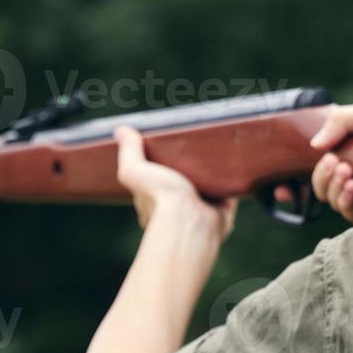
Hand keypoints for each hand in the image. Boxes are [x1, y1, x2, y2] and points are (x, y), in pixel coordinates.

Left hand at [114, 126, 236, 237]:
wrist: (190, 222)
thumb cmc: (159, 200)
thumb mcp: (135, 171)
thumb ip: (129, 153)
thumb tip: (120, 130)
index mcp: (152, 204)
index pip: (154, 183)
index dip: (158, 167)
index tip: (164, 148)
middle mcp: (175, 211)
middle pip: (181, 185)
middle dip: (187, 169)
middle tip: (193, 147)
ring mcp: (199, 211)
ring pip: (205, 190)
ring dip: (209, 175)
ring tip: (213, 152)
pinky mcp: (221, 212)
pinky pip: (227, 195)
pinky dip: (230, 183)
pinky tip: (232, 167)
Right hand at [306, 103, 352, 225]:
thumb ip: (341, 122)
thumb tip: (315, 146)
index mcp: (342, 164)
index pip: (314, 180)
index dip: (290, 191)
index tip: (301, 176)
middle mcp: (348, 184)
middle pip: (320, 191)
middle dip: (322, 177)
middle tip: (336, 161)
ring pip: (333, 202)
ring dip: (334, 187)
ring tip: (348, 171)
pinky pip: (350, 213)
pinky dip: (346, 199)